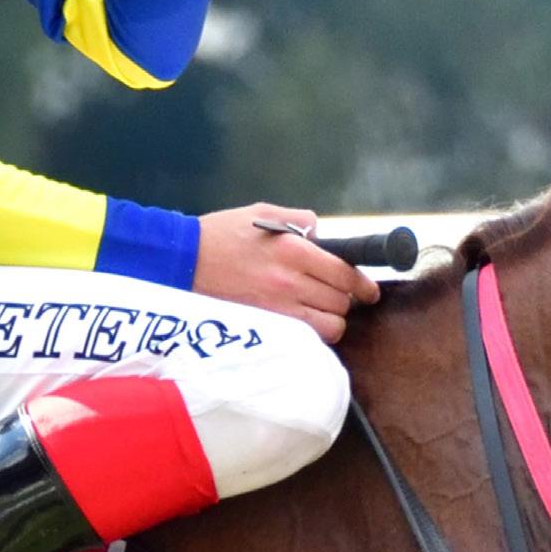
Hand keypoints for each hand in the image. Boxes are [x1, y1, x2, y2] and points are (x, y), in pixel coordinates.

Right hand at [192, 203, 378, 343]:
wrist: (181, 262)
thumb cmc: (221, 234)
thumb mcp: (262, 212)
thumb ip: (299, 219)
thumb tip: (322, 232)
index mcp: (292, 249)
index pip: (344, 273)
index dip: (363, 284)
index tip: (369, 290)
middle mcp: (289, 282)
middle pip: (340, 302)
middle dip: (345, 299)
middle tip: (337, 294)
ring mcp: (276, 309)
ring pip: (328, 327)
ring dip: (331, 320)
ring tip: (321, 311)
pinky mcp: (264, 327)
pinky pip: (304, 339)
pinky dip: (311, 333)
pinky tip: (302, 322)